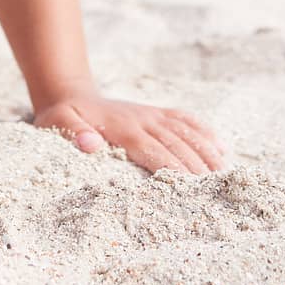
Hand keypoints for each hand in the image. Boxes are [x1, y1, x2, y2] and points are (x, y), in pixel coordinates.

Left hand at [34, 92, 225, 174]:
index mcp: (122, 128)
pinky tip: (221, 147)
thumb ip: (73, 133)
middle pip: (176, 144)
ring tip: (226, 174)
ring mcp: (151, 114)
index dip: (173, 169)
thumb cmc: (63, 116)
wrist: (70, 94)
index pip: (153, 151)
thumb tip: (90, 144)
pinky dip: (204, 131)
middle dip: (198, 167)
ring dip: (207, 151)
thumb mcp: (57, 123)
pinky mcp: (155, 112)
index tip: (191, 188)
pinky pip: (185, 118)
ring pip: (186, 132)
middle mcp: (142, 119)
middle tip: (218, 190)